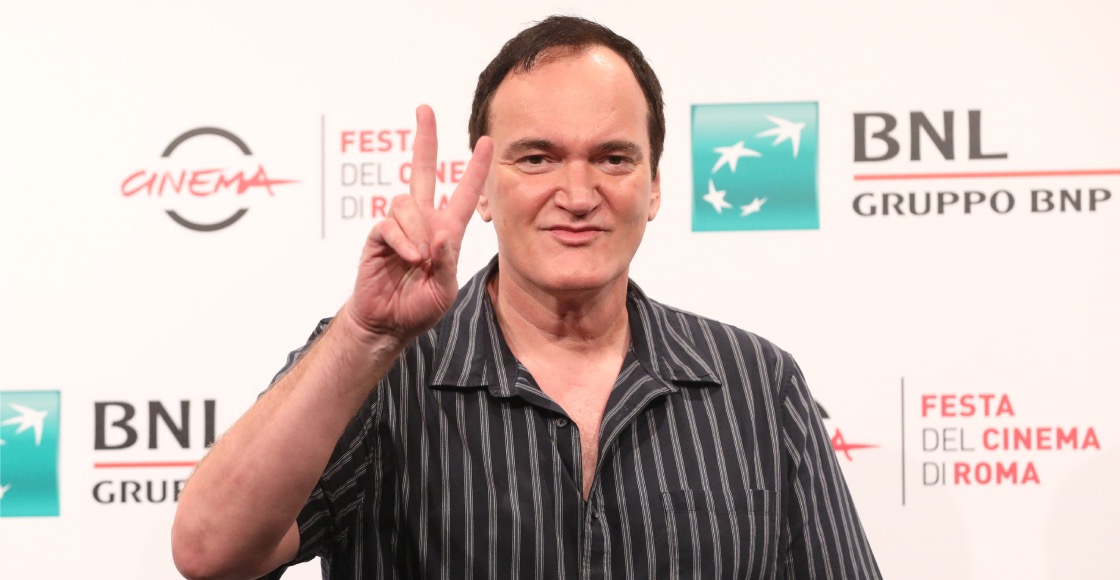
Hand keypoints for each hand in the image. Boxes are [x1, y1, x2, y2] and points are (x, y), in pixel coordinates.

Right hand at [341, 105, 492, 343]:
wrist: (389, 323)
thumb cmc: (419, 307)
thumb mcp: (444, 288)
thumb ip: (446, 261)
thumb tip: (438, 236)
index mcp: (446, 231)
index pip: (463, 193)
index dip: (475, 168)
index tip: (488, 141)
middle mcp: (423, 222)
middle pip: (422, 170)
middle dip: (425, 139)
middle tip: (425, 110)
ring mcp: (399, 227)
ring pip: (408, 203)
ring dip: (418, 229)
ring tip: (420, 258)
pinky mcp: (379, 236)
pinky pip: (391, 224)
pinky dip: (403, 241)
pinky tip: (410, 257)